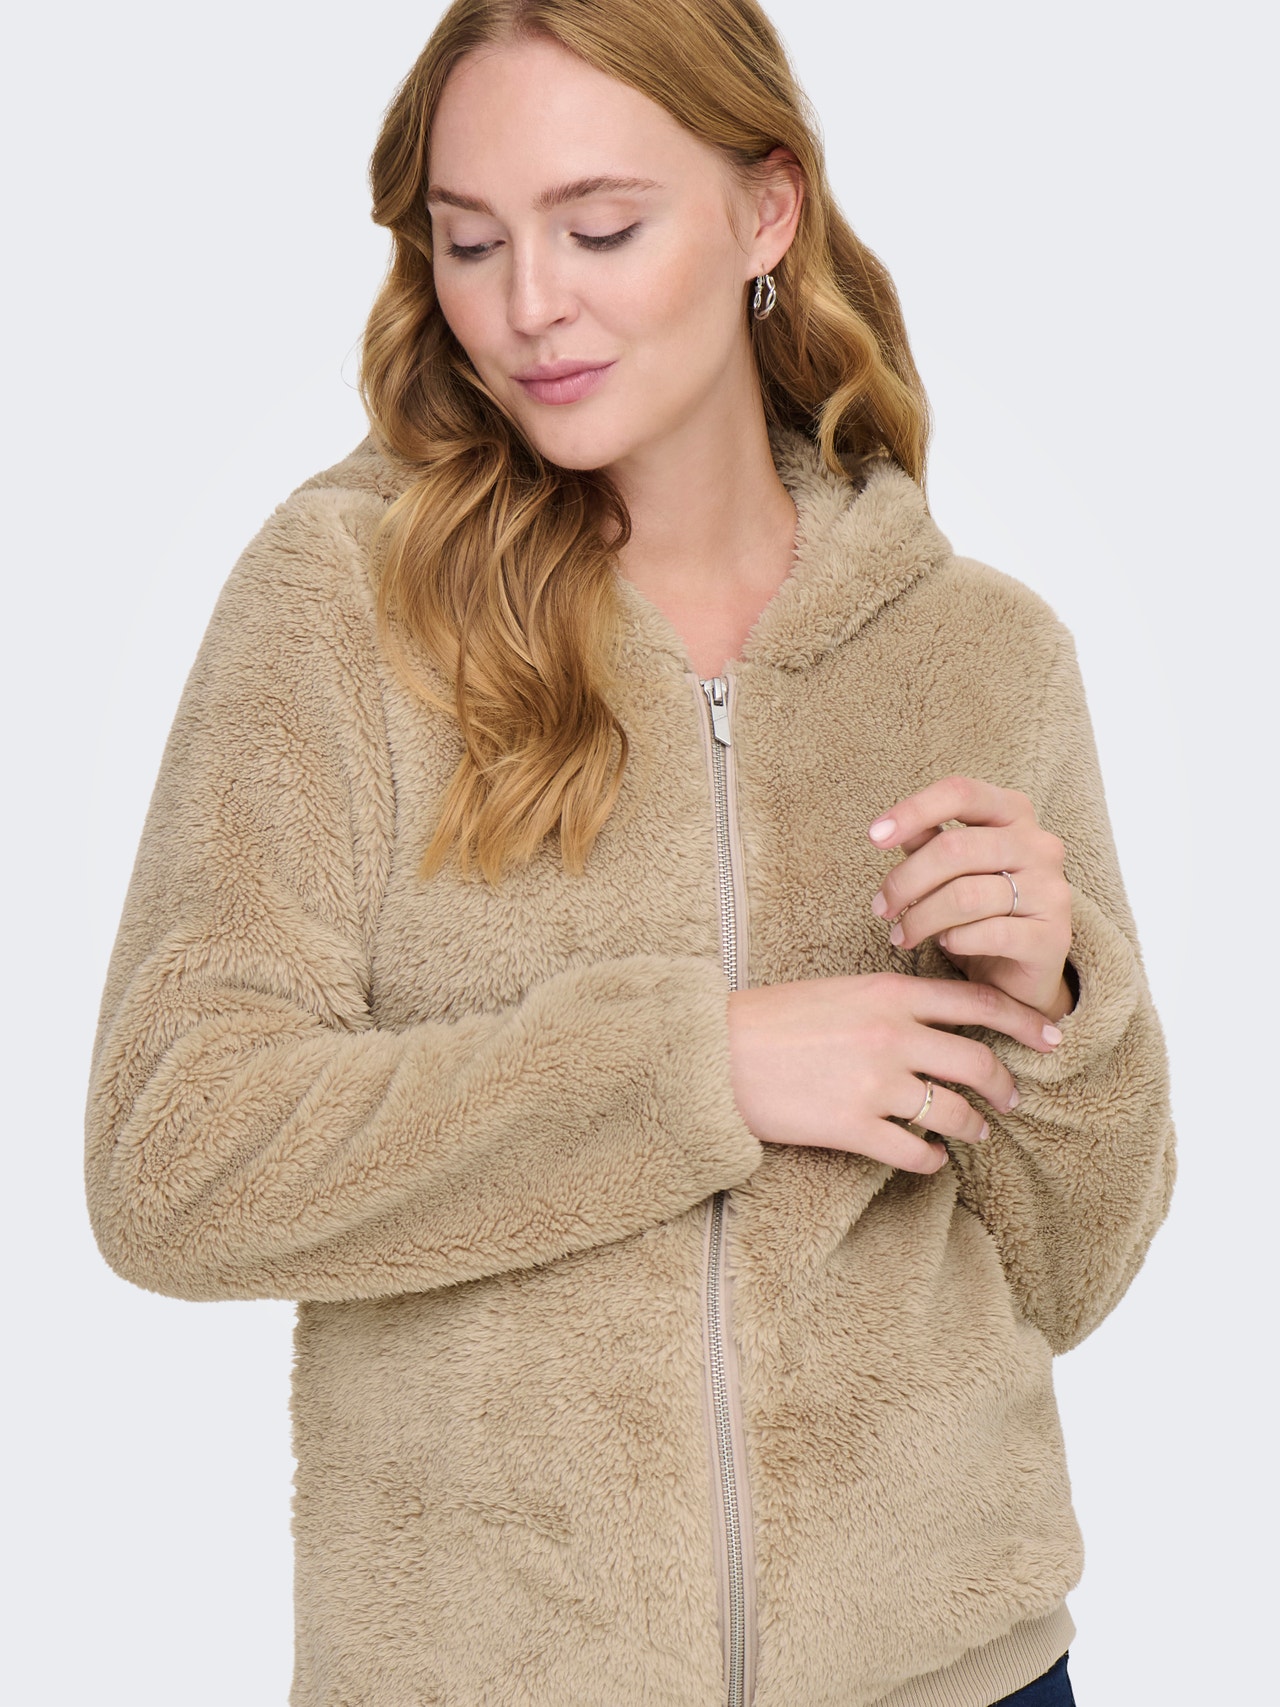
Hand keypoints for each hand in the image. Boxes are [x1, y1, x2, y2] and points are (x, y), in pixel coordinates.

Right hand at [727, 971, 1062, 1174]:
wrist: (715, 1053)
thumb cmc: (771, 1019)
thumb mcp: (838, 991)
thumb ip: (890, 1002)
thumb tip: (934, 1022)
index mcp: (889, 993)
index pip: (977, 1002)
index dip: (1023, 1020)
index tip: (1052, 1036)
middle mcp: (892, 1036)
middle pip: (979, 1061)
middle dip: (1006, 1083)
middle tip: (1013, 1096)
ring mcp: (875, 1084)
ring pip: (955, 1112)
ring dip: (974, 1126)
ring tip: (977, 1131)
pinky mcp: (852, 1128)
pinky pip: (914, 1152)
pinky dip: (931, 1160)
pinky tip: (931, 1160)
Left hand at [867, 776, 1074, 1021]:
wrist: (1024, 969)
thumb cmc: (982, 910)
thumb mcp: (951, 870)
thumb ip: (927, 842)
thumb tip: (888, 830)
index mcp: (1014, 814)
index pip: (961, 792)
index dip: (913, 810)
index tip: (874, 837)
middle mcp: (1039, 846)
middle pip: (955, 847)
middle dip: (905, 881)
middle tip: (881, 908)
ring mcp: (1051, 891)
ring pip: (966, 895)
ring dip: (921, 918)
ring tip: (902, 935)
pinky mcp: (1053, 937)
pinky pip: (991, 933)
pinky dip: (956, 940)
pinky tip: (947, 945)